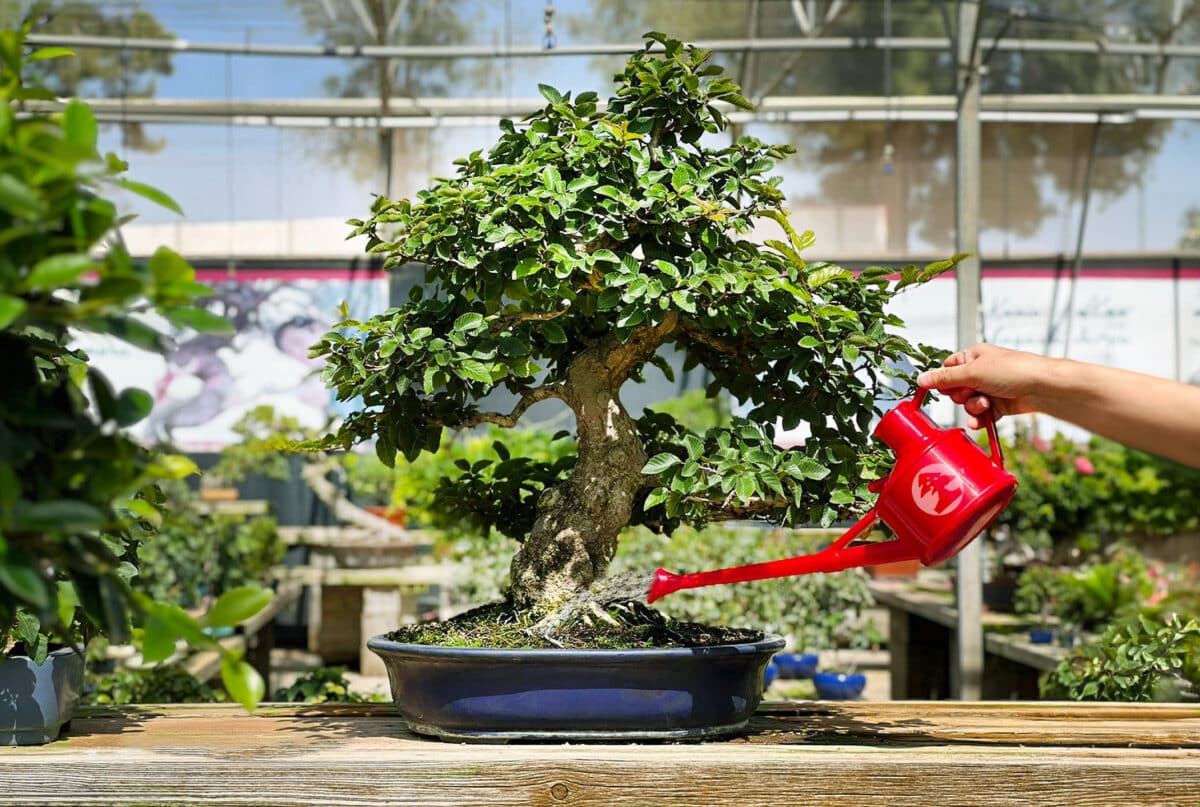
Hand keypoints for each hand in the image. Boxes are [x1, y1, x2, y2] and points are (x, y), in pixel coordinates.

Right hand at [916, 343, 1051, 428]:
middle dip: (962, 396)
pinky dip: (979, 419)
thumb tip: (921, 379)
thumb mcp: (972, 372)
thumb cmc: (1012, 370)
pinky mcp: (998, 405)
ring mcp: (989, 389)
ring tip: (986, 404)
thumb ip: (944, 379)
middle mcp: (979, 372)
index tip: (945, 389)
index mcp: (972, 357)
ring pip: (967, 404)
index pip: (946, 369)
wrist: (1042, 387)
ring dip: (973, 407)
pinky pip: (980, 415)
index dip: (943, 381)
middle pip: (955, 390)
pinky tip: (981, 421)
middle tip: (972, 393)